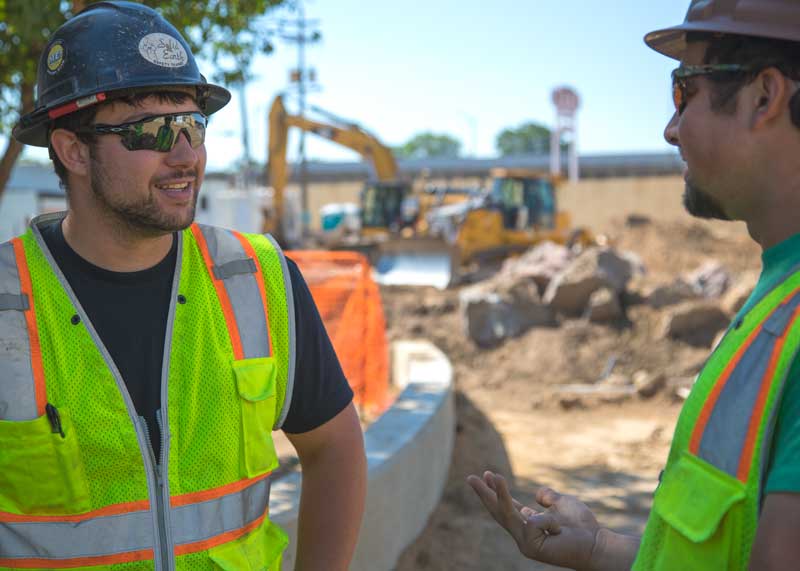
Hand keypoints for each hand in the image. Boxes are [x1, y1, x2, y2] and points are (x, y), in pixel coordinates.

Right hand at [467, 471, 598, 570]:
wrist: (596, 544)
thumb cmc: (582, 526)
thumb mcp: (562, 504)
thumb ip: (548, 498)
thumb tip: (537, 495)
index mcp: (529, 524)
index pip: (507, 507)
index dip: (496, 491)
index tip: (488, 474)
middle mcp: (523, 535)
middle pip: (498, 512)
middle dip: (484, 494)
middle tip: (470, 478)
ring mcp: (525, 543)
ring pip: (507, 514)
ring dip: (498, 494)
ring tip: (492, 475)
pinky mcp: (531, 547)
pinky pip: (534, 522)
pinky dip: (550, 521)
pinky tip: (561, 531)